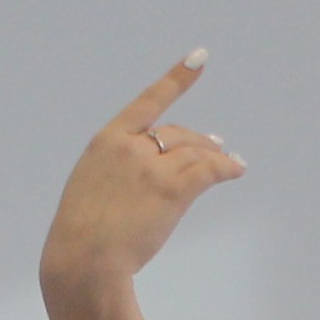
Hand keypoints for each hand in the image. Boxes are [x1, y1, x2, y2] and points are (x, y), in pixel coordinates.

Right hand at [40, 52, 247, 304]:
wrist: (84, 260)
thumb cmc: (82, 237)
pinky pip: (209, 171)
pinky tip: (237, 169)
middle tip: (217, 145)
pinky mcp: (172, 190)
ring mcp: (152, 168)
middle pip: (176, 134)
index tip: (199, 59)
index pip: (147, 102)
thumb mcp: (91, 188)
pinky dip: (228, 168)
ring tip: (230, 162)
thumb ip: (119, 173)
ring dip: (215, 156)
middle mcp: (131, 147)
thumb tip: (155, 175)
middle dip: (198, 140)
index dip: (176, 80)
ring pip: (195, 153)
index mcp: (106, 142)